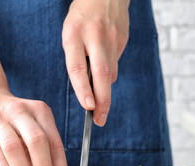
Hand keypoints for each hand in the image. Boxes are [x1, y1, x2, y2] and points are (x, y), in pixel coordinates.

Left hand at [62, 0, 129, 125]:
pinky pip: (116, 63)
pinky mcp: (123, 39)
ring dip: (105, 89)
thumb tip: (90, 86)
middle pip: (101, 74)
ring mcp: (112, 38)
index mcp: (74, 34)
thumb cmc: (82, 17)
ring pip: (110, 72)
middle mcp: (95, 36)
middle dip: (102, 101)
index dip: (83, 89)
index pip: (78, 67)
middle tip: (99, 120)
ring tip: (100, 100)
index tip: (87, 107)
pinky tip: (105, 66)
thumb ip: (78, 58)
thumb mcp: (71, 32)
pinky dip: (110, 72)